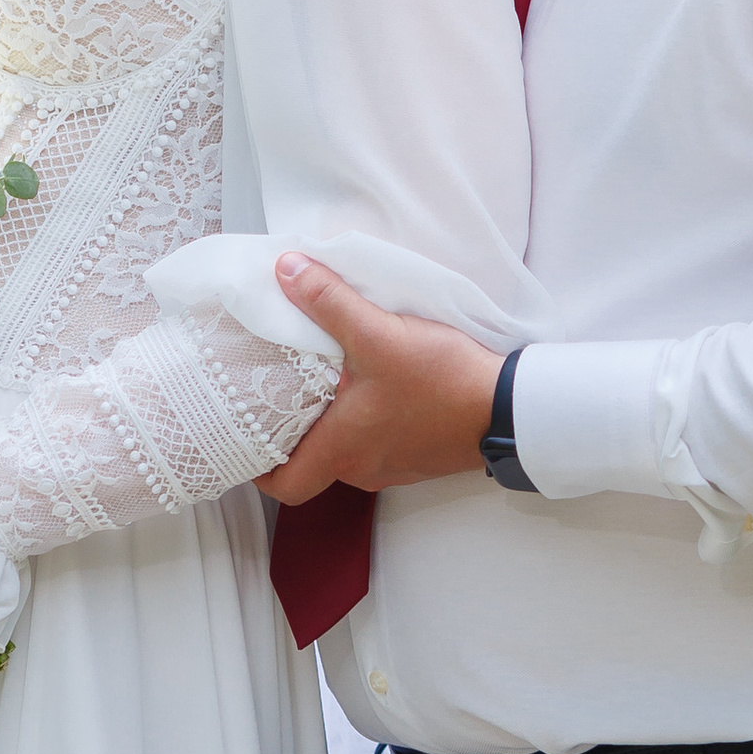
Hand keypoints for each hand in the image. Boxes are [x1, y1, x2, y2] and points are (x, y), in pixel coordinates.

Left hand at [252, 258, 501, 500]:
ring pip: (345, 451)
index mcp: (342, 451)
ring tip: (321, 379)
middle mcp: (362, 468)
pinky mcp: (418, 456)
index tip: (243, 438)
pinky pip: (377, 443)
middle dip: (292, 429)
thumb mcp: (378, 334)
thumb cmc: (441, 383)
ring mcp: (393, 466)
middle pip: (312, 462)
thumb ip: (328, 301)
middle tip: (275, 392)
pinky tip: (371, 384)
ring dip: (332, 421)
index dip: (257, 467)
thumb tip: (285, 270)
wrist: (509, 409)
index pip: (283, 484)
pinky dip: (364, 420)